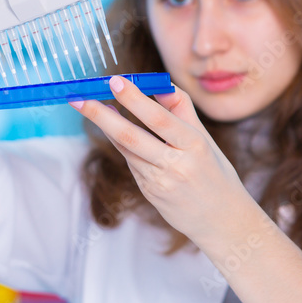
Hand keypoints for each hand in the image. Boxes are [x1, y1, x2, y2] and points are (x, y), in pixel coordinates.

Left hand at [70, 76, 255, 243]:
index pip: (159, 119)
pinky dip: (120, 143)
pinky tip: (114, 129)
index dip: (134, 99)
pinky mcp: (149, 193)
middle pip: (131, 136)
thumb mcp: (206, 139)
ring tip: (88, 104)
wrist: (222, 222)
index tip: (114, 80)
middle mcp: (176, 165)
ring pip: (126, 149)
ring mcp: (160, 183)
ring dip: (106, 125)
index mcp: (195, 145)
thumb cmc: (216, 173)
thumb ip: (182, 111)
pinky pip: (131, 163)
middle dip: (100, 115)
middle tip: (78, 97)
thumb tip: (160, 83)